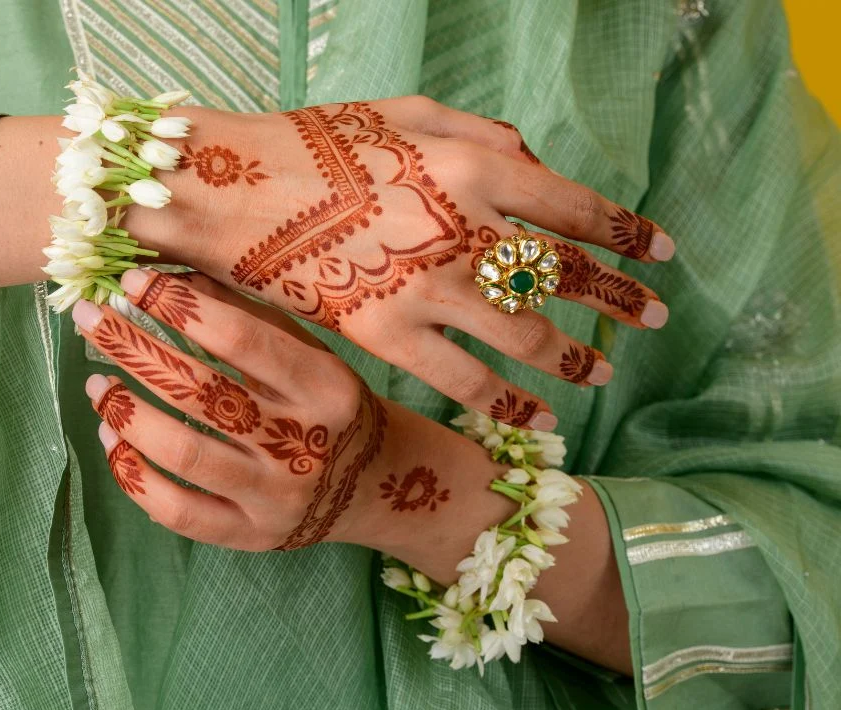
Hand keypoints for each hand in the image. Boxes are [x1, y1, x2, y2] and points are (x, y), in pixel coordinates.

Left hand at [72, 269, 508, 556]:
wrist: (373, 484)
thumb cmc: (328, 402)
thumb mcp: (307, 351)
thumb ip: (243, 315)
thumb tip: (166, 275)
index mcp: (325, 388)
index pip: (242, 341)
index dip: (179, 307)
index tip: (131, 282)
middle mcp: (302, 445)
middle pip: (202, 393)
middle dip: (134, 350)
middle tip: (90, 320)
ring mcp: (274, 498)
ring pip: (184, 453)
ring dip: (127, 411)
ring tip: (95, 383)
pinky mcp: (249, 537)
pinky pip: (177, 511)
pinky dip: (133, 474)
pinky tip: (112, 438)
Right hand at [128, 99, 673, 430]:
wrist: (230, 190)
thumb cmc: (315, 142)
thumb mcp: (407, 112)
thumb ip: (482, 135)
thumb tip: (535, 162)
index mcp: (477, 167)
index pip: (577, 208)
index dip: (627, 233)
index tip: (660, 252)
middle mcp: (465, 230)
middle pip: (565, 276)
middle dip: (619, 299)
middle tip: (655, 318)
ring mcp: (427, 288)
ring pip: (526, 336)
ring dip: (576, 357)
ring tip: (604, 371)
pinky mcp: (385, 334)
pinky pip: (464, 379)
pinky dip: (509, 401)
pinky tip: (540, 415)